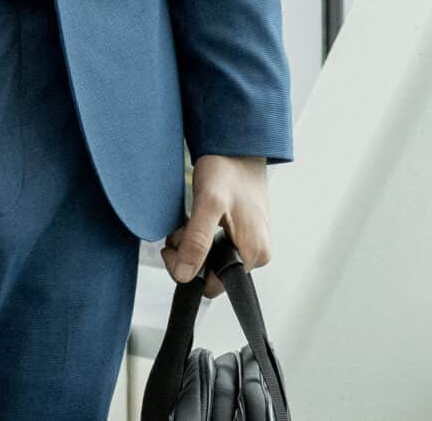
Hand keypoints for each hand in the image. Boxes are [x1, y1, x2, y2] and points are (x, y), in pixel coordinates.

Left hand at [163, 154, 271, 296]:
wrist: (237, 146)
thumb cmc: (228, 169)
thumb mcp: (208, 204)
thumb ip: (197, 242)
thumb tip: (184, 275)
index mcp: (254, 253)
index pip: (211, 285)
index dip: (186, 270)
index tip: (173, 247)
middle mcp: (258, 253)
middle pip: (211, 273)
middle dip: (189, 255)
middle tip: (180, 230)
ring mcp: (252, 242)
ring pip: (212, 259)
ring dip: (193, 244)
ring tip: (189, 220)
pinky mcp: (245, 233)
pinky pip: (218, 246)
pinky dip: (202, 236)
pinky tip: (199, 218)